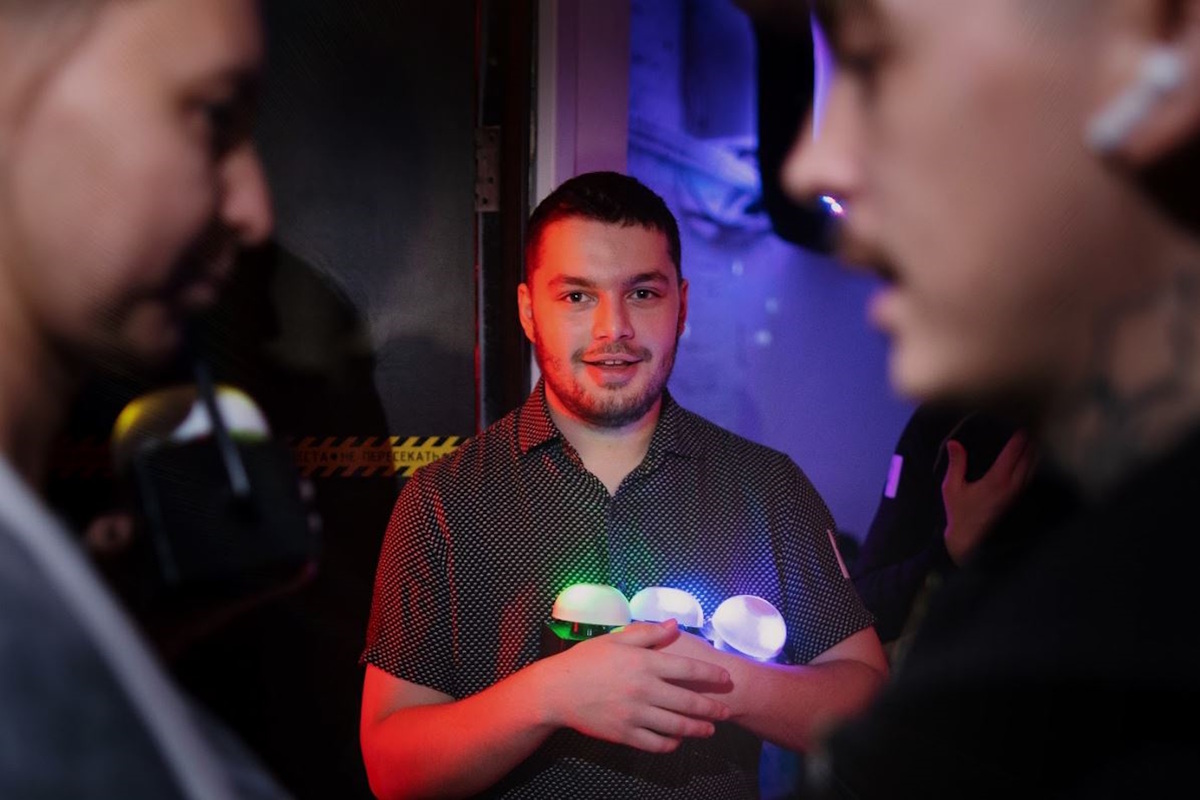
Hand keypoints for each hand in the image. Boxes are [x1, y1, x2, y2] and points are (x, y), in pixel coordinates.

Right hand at [535, 620, 732, 752]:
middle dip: (713, 707)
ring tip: (711, 729)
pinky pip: (656, 743)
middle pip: (689, 701)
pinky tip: (678, 741)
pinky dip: (672, 744)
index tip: (726, 678)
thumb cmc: (586, 660)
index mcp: (645, 662)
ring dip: (699, 729)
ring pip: (677, 726)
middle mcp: (645, 689)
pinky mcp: (625, 734)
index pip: (689, 669)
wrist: (557, 690)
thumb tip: (675, 625)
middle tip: (727, 710)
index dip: (712, 675)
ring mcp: (636, 714)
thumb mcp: (616, 638)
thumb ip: (648, 633)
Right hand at [941, 432, 1035, 564]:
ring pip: (1032, 468)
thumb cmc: (959, 512)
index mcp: (996, 480)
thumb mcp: (951, 488)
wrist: (970, 539)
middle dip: (1031, 443)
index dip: (1019, 439)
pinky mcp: (1017, 499)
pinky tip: (1032, 458)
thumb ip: (956, 464)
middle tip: (1033, 427)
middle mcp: (1011, 486)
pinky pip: (1029, 477)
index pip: (1012, 454)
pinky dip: (1032, 465)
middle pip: (1028, 459)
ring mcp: (1017, 493)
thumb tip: (954, 443)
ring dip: (1034, 453)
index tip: (1023, 426)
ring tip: (1035, 438)